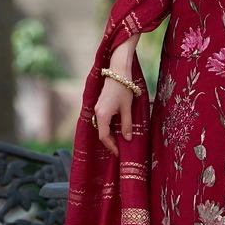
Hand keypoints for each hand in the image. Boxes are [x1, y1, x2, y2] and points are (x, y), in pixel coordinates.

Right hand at [94, 41, 135, 155]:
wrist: (118, 72)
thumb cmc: (123, 89)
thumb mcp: (127, 108)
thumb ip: (127, 124)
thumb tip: (127, 139)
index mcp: (102, 115)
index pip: (104, 136)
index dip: (112, 146)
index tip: (120, 153)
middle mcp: (97, 112)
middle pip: (102, 133)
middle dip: (110, 142)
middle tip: (121, 149)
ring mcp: (97, 108)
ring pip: (102, 127)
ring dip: (110, 135)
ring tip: (120, 142)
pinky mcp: (100, 105)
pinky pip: (102, 121)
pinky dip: (109, 128)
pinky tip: (117, 130)